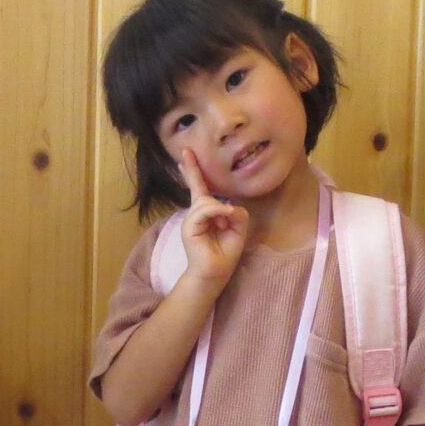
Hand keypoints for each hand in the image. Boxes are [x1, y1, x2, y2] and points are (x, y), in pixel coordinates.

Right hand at [175, 149, 249, 288]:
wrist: (214, 273)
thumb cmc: (225, 252)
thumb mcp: (238, 229)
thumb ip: (237, 213)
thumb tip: (228, 206)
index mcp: (208, 213)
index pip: (201, 188)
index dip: (194, 172)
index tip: (187, 156)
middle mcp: (197, 213)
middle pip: (197, 188)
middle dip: (193, 171)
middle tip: (186, 152)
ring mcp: (192, 220)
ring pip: (207, 201)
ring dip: (221, 210)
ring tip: (225, 225)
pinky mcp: (190, 227)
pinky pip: (205, 210)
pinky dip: (217, 212)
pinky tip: (223, 221)